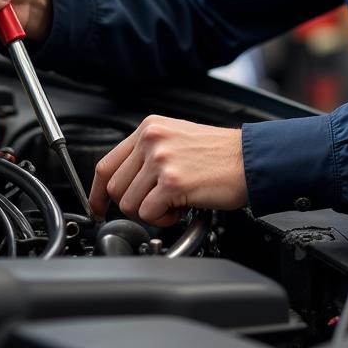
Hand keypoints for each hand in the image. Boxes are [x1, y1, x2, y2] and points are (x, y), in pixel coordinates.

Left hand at [90, 115, 247, 225]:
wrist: (251, 159)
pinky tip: (182, 208)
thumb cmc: (221, 154)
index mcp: (150, 128)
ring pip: (129, 204)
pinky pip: (149, 214)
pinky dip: (164, 219)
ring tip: (174, 203)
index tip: (98, 207)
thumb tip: (124, 181)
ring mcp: (161, 160)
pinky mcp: (172, 182)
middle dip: (133, 205)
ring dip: (150, 212)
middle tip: (158, 205)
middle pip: (115, 188)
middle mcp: (152, 140)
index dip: (97, 192)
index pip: (106, 163)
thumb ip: (147, 153)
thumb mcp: (177, 138)